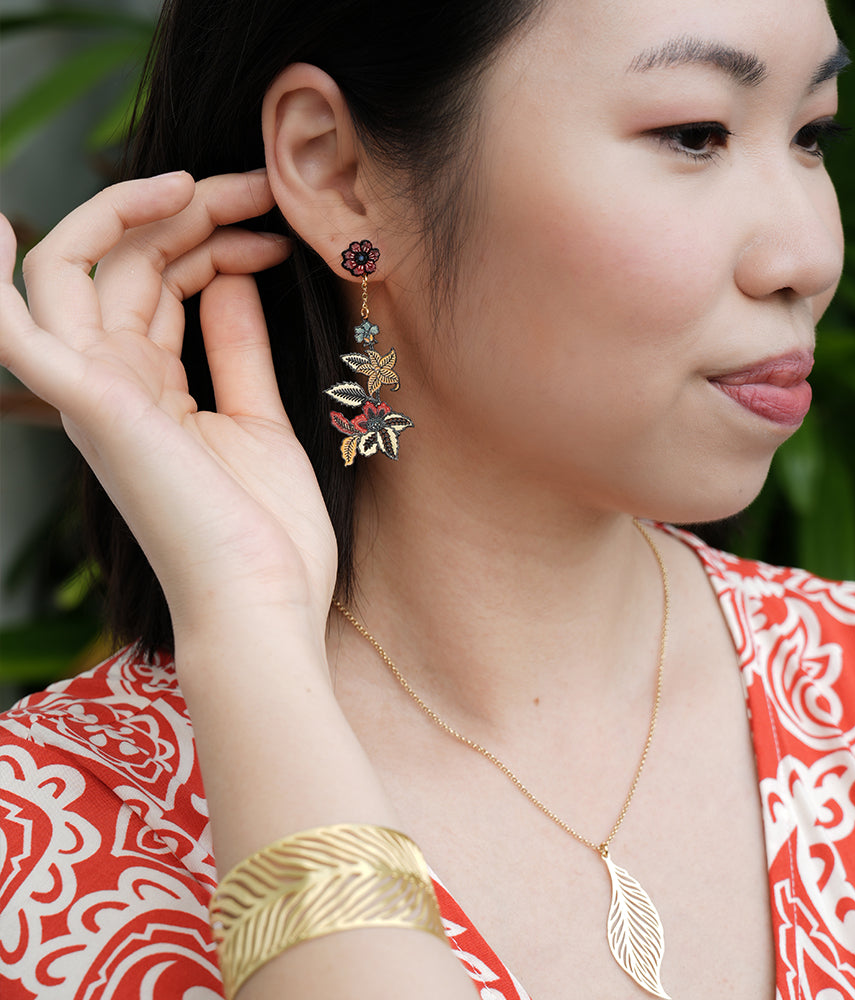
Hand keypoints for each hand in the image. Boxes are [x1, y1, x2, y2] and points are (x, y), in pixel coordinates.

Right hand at [0, 171, 337, 640]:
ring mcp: (91, 392)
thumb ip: (234, 349)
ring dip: (134, 213)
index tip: (275, 227)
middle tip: (259, 189)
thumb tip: (227, 276)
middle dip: (189, 212)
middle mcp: (108, 384)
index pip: (157, 283)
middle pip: (122, 264)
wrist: (265, 603)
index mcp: (149, 389)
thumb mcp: (257, 420)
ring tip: (206, 184)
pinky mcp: (89, 402)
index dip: (210, 237)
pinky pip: (16, 330)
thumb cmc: (266, 531)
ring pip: (76, 270)